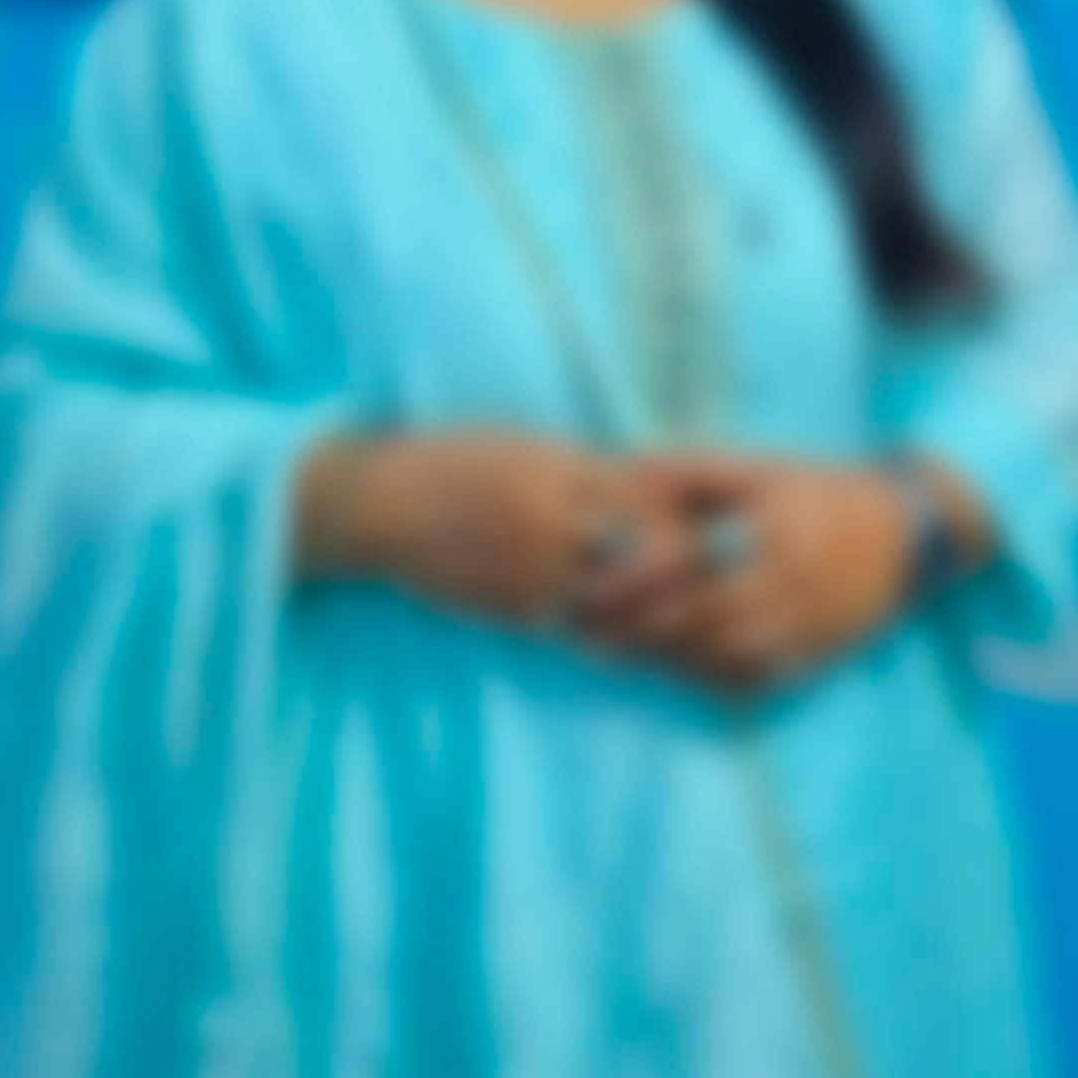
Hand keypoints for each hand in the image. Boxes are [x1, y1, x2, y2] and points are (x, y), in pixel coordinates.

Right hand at [293, 430, 682, 627]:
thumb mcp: (524, 445)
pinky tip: (617, 629)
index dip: (684, 514)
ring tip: (666, 609)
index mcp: (558, 468)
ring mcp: (530, 568)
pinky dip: (606, 631)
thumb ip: (585, 468)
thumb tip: (654, 484)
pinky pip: (577, 628)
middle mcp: (550, 518)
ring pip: (620, 601)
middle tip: (698, 576)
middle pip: (648, 553)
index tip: (699, 523)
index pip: (651, 494)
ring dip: (647, 608)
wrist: (377, 504)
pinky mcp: (511, 609)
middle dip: (679, 567)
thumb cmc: (456, 464)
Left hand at [577, 454, 923, 694]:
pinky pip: (756, 680)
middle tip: (588, 637)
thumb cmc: (822, 494)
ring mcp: (805, 624)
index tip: (588, 592)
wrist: (910, 532)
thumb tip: (626, 470)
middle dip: (636, 634)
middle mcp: (788, 583)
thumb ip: (694, 472)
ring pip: (721, 658)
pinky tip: (677, 673)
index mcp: (768, 532)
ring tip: (620, 657)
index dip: (630, 585)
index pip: (684, 566)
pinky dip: (711, 681)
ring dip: (667, 662)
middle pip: (696, 622)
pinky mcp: (817, 653)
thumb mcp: (763, 471)